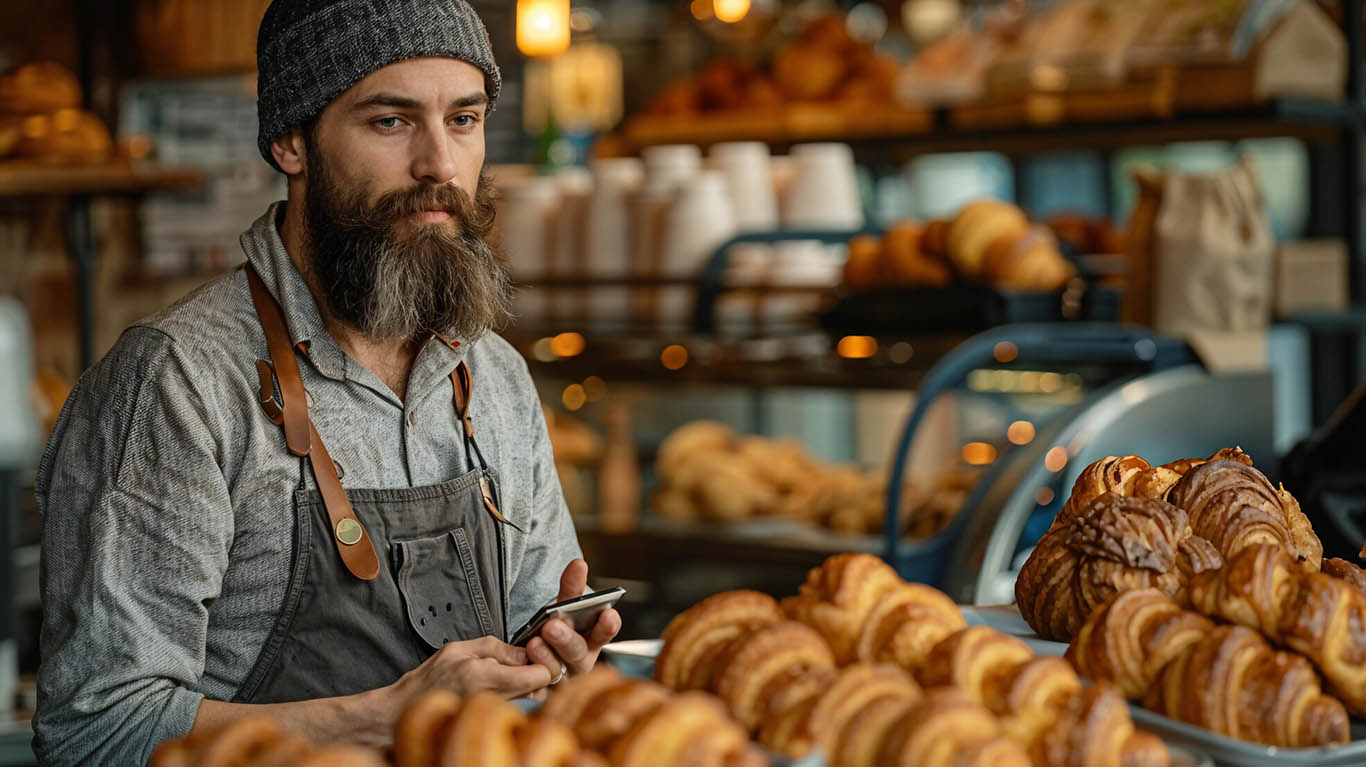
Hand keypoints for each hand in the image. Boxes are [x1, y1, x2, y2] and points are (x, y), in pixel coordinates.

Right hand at [389, 635, 551, 706]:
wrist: (409, 709)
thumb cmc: (430, 679)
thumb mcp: (460, 649)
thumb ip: (496, 648)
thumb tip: (525, 652)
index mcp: (485, 676)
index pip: (539, 676)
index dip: (542, 664)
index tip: (535, 658)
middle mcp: (493, 699)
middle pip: (540, 692)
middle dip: (537, 678)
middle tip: (524, 666)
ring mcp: (494, 713)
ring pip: (531, 702)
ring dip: (528, 689)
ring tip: (509, 678)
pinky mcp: (492, 720)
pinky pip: (517, 709)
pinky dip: (516, 699)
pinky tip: (501, 690)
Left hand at [526, 559, 621, 682]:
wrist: (537, 657)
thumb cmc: (559, 629)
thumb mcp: (564, 610)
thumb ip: (571, 589)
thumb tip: (578, 563)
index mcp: (593, 640)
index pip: (605, 632)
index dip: (607, 626)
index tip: (608, 614)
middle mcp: (581, 662)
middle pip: (578, 653)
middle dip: (566, 639)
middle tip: (552, 626)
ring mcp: (563, 681)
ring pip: (556, 672)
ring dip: (545, 657)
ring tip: (533, 642)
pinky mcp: (543, 694)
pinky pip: (536, 689)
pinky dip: (530, 678)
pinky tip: (521, 667)